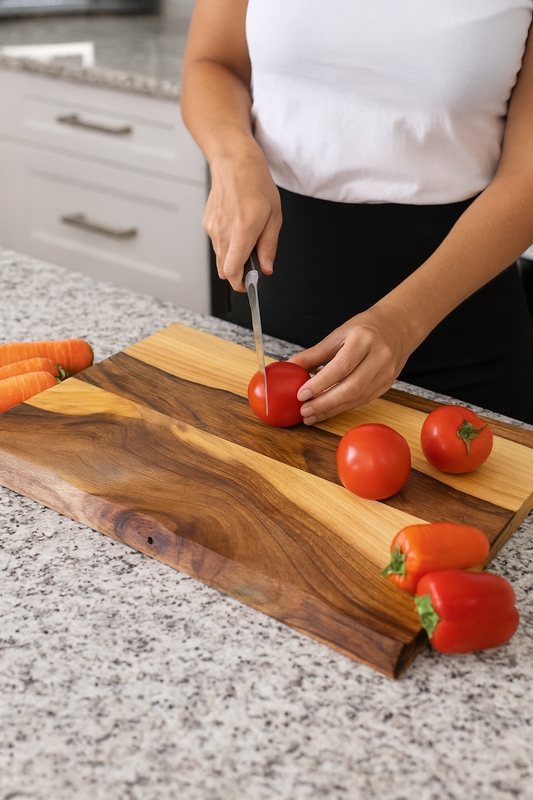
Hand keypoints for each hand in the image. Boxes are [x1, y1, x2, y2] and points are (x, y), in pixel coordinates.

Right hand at [205, 144, 281, 289]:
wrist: (234, 162)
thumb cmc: (256, 183)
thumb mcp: (274, 216)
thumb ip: (269, 246)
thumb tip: (267, 268)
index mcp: (243, 230)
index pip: (233, 271)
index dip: (241, 283)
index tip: (250, 284)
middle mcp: (224, 231)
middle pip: (224, 269)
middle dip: (238, 273)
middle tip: (252, 264)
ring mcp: (213, 228)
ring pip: (220, 257)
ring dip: (233, 257)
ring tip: (247, 238)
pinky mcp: (207, 223)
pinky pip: (217, 243)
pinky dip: (227, 243)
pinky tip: (236, 227)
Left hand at [288, 305, 414, 423]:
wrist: (398, 327)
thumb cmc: (366, 328)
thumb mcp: (339, 333)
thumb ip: (315, 353)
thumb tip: (291, 365)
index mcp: (365, 340)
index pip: (341, 366)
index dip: (320, 383)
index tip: (301, 394)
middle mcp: (379, 357)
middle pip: (352, 387)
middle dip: (325, 403)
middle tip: (304, 410)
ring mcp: (386, 373)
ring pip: (357, 398)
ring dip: (332, 410)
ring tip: (310, 415)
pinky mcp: (386, 385)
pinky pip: (362, 401)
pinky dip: (342, 408)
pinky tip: (326, 411)